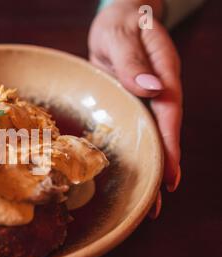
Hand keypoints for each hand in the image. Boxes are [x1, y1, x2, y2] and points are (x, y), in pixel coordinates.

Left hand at [88, 0, 181, 207]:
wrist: (119, 18)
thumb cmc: (121, 23)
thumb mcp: (122, 36)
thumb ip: (133, 61)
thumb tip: (153, 89)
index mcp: (163, 74)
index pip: (169, 114)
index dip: (170, 146)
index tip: (170, 175)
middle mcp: (158, 90)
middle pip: (163, 133)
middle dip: (162, 168)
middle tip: (154, 205)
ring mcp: (145, 97)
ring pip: (150, 136)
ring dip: (150, 166)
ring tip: (146, 200)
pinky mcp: (131, 101)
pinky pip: (136, 129)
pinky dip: (137, 151)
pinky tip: (133, 170)